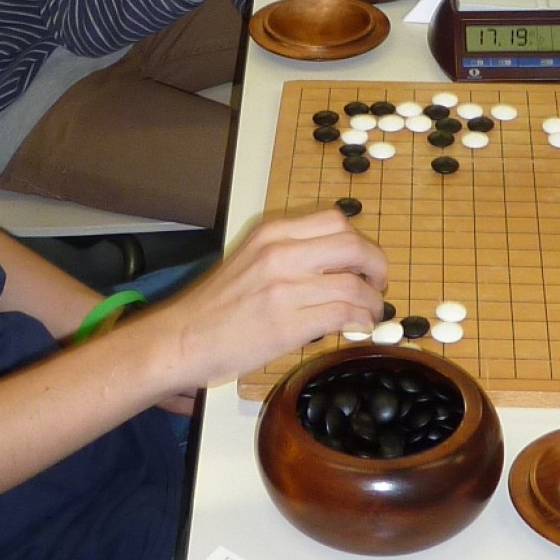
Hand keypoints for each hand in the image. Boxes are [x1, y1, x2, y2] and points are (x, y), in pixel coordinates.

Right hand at [162, 210, 387, 388]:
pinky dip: (360, 320)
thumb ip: (291, 256)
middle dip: (375, 265)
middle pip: (352, 245)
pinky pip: (341, 314)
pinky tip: (358, 327)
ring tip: (369, 313)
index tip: (363, 262)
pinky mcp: (286, 323)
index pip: (334, 221)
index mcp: (271, 233)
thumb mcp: (251, 260)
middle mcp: (279, 253)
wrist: (182, 338)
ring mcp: (284, 288)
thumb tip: (339, 269)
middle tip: (377, 284)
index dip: (359, 242)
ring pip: (353, 283)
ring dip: (371, 301)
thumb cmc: (215, 306)